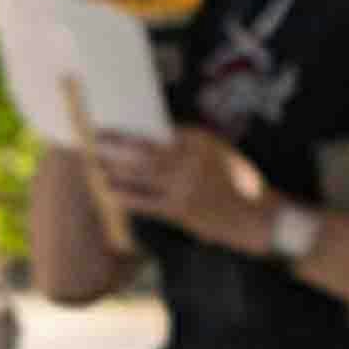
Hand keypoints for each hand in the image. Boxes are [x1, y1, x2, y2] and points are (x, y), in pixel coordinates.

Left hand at [91, 127, 270, 249]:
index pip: (155, 133)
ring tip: (92, 164)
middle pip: (141, 151)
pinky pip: (145, 201)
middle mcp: (189, 160)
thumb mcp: (218, 154)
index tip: (107, 129)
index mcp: (199, 142)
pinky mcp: (181, 210)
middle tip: (89, 141)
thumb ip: (188, 146)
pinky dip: (124, 196)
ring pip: (139, 174)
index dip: (127, 132)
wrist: (260, 218)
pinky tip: (107, 192)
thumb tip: (154, 139)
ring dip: (112, 169)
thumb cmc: (239, 184)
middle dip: (113, 147)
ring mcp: (184, 185)